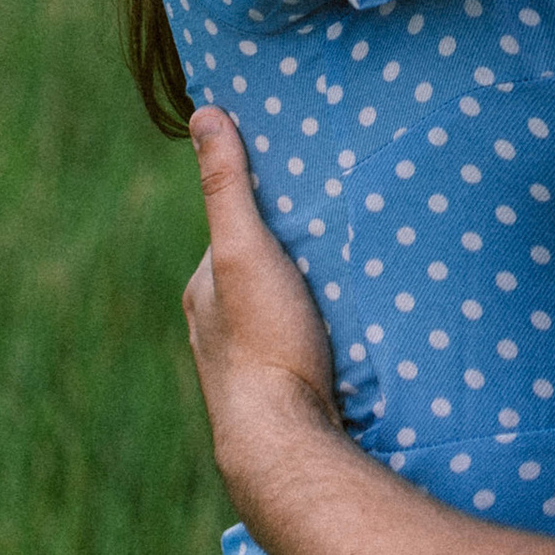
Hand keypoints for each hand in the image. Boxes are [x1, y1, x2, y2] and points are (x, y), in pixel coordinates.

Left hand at [183, 108, 341, 498]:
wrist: (285, 443)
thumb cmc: (264, 340)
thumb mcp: (246, 249)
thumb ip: (226, 185)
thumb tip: (204, 111)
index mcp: (202, 292)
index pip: (234, 235)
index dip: (268, 214)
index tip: (307, 201)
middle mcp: (214, 332)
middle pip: (258, 278)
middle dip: (290, 263)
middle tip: (339, 247)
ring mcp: (245, 370)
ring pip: (278, 319)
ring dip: (307, 305)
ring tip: (352, 291)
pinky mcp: (279, 399)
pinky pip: (299, 354)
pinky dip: (318, 341)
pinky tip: (349, 342)